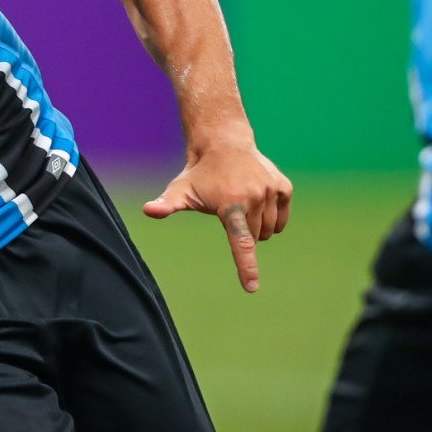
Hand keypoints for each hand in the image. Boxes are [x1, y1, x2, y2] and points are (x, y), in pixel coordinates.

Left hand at [144, 139, 292, 292]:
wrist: (225, 144)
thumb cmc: (200, 174)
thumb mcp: (180, 190)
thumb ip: (166, 205)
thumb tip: (147, 211)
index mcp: (230, 204)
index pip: (241, 242)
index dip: (246, 267)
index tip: (251, 288)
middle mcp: (254, 197)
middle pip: (255, 238)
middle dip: (243, 232)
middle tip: (228, 209)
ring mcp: (271, 191)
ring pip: (269, 231)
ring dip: (258, 226)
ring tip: (242, 203)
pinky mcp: (284, 187)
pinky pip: (281, 220)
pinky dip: (272, 219)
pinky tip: (258, 201)